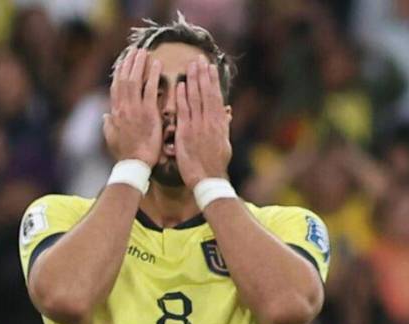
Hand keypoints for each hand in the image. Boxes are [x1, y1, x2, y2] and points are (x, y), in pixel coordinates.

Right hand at [103, 48, 162, 165]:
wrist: (135, 164)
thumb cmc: (126, 154)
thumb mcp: (112, 139)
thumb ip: (108, 125)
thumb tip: (105, 116)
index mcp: (115, 113)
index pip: (115, 87)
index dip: (119, 72)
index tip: (123, 61)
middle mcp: (123, 108)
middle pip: (123, 79)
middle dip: (128, 63)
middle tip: (134, 51)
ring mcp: (135, 109)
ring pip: (134, 80)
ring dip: (138, 64)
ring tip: (143, 52)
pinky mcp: (148, 113)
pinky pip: (150, 89)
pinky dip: (153, 75)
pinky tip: (156, 64)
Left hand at [175, 56, 231, 188]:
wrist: (209, 180)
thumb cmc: (215, 164)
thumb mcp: (224, 143)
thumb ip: (224, 125)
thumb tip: (227, 111)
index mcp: (220, 123)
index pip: (215, 97)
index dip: (212, 81)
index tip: (210, 67)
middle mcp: (210, 122)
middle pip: (206, 93)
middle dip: (203, 75)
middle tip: (199, 59)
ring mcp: (199, 127)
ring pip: (196, 99)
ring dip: (193, 81)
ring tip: (191, 65)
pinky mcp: (187, 134)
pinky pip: (184, 112)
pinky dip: (183, 98)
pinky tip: (180, 85)